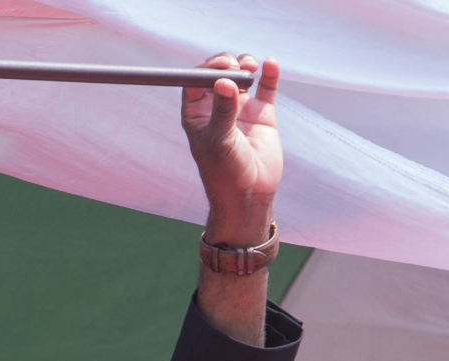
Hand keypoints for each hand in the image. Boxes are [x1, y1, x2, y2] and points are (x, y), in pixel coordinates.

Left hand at [182, 54, 280, 244]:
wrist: (249, 193)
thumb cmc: (224, 172)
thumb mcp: (219, 141)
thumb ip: (223, 112)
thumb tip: (224, 83)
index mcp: (196, 115)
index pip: (195, 82)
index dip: (206, 69)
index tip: (219, 66)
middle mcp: (217, 108)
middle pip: (218, 74)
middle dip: (226, 63)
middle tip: (234, 65)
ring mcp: (240, 109)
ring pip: (241, 76)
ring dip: (245, 65)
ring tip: (250, 69)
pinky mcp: (263, 113)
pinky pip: (266, 87)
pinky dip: (269, 73)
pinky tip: (270, 64)